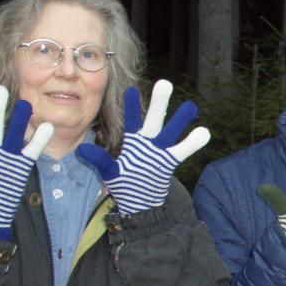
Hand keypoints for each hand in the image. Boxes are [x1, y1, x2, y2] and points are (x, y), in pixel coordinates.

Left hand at [78, 80, 209, 213]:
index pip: (131, 120)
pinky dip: (193, 143)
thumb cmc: (124, 183)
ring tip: (191, 106)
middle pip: (155, 119)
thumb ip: (99, 159)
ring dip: (180, 120)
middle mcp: (148, 141)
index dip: (131, 106)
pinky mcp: (170, 161)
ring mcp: (161, 150)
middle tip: (165, 83)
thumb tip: (81, 149)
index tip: (129, 89)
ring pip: (172, 131)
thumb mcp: (109, 171)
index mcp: (132, 141)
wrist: (141, 202)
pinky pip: (183, 150)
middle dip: (160, 103)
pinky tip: (204, 132)